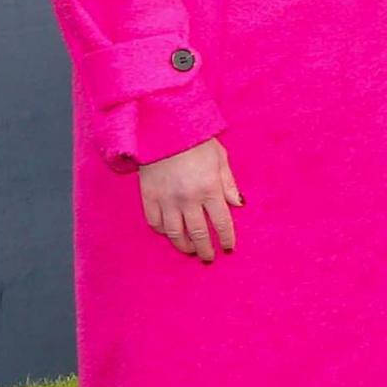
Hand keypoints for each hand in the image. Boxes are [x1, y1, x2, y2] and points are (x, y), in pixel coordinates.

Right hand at [136, 136, 240, 262]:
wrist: (162, 129)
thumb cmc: (195, 140)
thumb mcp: (220, 157)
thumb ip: (228, 183)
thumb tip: (237, 204)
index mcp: (209, 188)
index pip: (222, 223)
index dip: (226, 238)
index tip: (228, 248)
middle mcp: (188, 199)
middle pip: (199, 234)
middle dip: (206, 250)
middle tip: (209, 257)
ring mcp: (167, 201)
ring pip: (175, 234)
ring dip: (185, 246)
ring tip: (191, 251)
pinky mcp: (149, 198)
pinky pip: (156, 223)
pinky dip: (163, 232)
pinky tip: (170, 233)